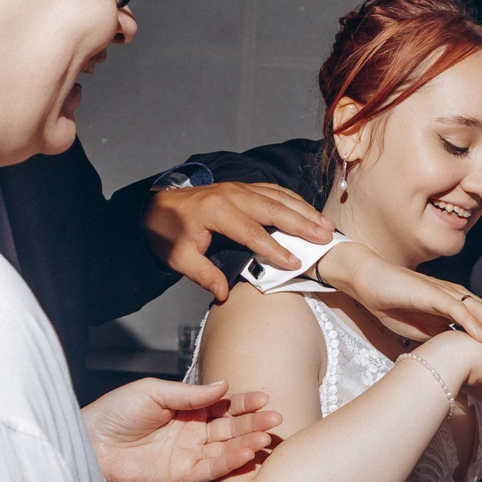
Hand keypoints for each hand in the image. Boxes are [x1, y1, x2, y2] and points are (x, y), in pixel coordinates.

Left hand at [82, 378, 281, 481]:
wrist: (90, 443)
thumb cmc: (115, 412)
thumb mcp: (153, 392)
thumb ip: (190, 394)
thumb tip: (223, 386)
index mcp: (188, 408)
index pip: (224, 405)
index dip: (244, 402)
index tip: (263, 398)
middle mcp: (193, 431)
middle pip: (231, 427)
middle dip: (254, 422)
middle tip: (274, 418)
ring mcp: (189, 453)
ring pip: (226, 448)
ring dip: (247, 442)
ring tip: (265, 437)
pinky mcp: (182, 475)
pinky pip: (211, 469)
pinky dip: (230, 462)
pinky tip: (246, 452)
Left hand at [144, 181, 333, 300]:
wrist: (155, 207)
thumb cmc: (168, 233)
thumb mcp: (179, 258)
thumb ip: (204, 274)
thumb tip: (224, 293)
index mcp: (215, 211)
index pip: (251, 232)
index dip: (274, 248)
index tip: (294, 262)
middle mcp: (231, 195)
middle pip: (274, 208)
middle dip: (302, 223)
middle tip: (325, 237)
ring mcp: (239, 188)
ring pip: (279, 197)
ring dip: (304, 210)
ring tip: (326, 226)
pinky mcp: (243, 187)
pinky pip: (274, 191)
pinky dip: (295, 201)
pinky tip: (309, 211)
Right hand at [317, 242, 481, 359]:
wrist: (371, 282)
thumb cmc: (400, 308)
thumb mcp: (430, 338)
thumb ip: (451, 350)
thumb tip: (469, 375)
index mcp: (467, 310)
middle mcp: (464, 300)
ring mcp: (449, 296)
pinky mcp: (430, 294)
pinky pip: (454, 309)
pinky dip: (469, 323)